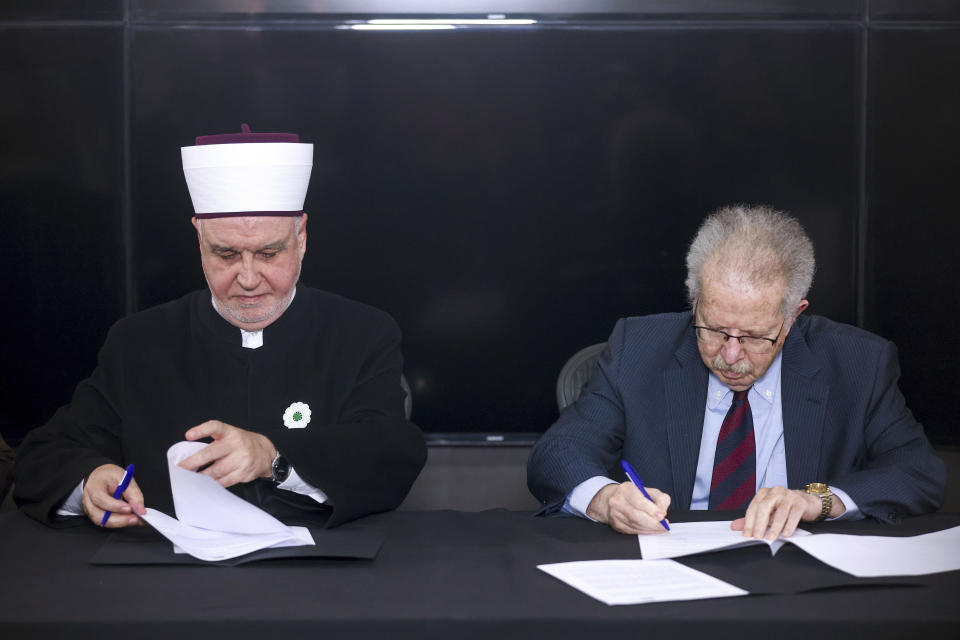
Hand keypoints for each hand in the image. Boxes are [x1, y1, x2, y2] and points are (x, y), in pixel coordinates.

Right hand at [82, 464, 145, 527]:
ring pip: (102, 521)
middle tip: (135, 518)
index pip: (100, 498)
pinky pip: (106, 522)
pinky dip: (118, 523)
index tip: (130, 508)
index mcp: (94, 486)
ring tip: (134, 520)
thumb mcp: (124, 478)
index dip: (115, 505)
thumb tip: (141, 510)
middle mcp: (89, 500)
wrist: (101, 477)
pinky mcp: (96, 515)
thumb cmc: (110, 476)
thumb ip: (133, 494)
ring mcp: (90, 509)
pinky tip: (129, 520)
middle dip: (119, 519)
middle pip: (99, 514)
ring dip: (119, 523)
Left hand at [179, 420, 275, 487]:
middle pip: (211, 453)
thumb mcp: (230, 435)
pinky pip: (224, 481)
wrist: (265, 453)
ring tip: (191, 478)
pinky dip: (213, 484)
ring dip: (201, 476)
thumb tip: (190, 456)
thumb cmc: (241, 444)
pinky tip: (207, 484)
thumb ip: (214, 442)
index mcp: (230, 432)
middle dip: (193, 462)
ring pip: (216, 470)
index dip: (201, 430)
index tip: (188, 435)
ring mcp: (242, 459)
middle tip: (181, 468)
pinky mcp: (244, 472)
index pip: (215, 427)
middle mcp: (236, 444)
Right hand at [586, 482, 670, 533]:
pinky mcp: (616, 525)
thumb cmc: (632, 495)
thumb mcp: (648, 491)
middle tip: (664, 525)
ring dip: (650, 529)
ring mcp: (615, 514)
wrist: (611, 500)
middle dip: (653, 523)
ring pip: (635, 525)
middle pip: (636, 515)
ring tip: (660, 528)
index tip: (662, 515)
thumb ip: (659, 498)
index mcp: (626, 489)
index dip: (651, 509)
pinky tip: (651, 530)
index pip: (639, 501)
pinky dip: (644, 532)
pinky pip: (633, 531)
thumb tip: (662, 511)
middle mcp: (617, 501)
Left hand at [731, 486, 845, 539]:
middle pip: (764, 507)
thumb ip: (752, 519)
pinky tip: (785, 534)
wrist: (807, 502)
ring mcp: (788, 495)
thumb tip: (735, 526)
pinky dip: (789, 526)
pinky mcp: (800, 502)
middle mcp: (775, 491)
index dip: (749, 521)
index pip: (753, 507)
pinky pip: (793, 515)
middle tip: (757, 536)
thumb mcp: (767, 513)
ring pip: (779, 512)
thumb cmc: (784, 507)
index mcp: (764, 493)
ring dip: (774, 527)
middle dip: (759, 523)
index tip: (747, 534)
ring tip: (771, 538)